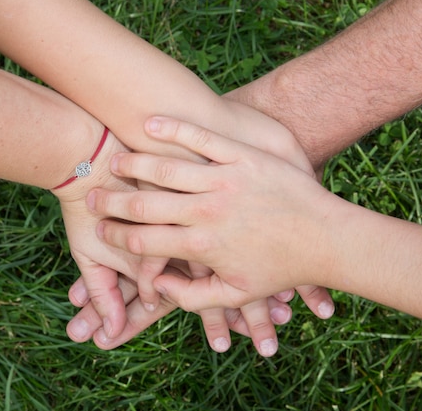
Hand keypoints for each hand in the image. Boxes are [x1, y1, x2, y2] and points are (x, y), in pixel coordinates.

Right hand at [54, 123, 296, 355]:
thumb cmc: (281, 268)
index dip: (114, 236)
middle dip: (111, 201)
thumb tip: (159, 289)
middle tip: (92, 195)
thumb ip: (192, 297)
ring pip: (165, 168)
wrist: (329, 237)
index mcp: (203, 246)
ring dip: (133, 163)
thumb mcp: (237, 294)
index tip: (100, 230)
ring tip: (114, 159)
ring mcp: (224, 179)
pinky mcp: (241, 155)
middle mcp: (208, 211)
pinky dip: (173, 128)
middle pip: (143, 203)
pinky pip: (200, 137)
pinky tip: (149, 123)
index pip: (142, 242)